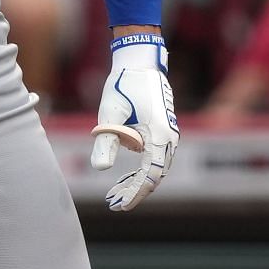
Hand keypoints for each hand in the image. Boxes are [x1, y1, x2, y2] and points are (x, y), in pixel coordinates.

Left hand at [91, 35, 178, 211]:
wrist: (140, 62)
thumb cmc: (123, 84)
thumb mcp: (109, 113)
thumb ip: (106, 140)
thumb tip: (100, 169)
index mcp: (158, 135)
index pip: (150, 176)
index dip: (135, 193)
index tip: (119, 206)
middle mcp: (168, 137)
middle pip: (155, 175)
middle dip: (135, 191)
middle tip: (113, 202)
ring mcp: (168, 133)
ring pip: (155, 166)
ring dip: (137, 181)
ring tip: (115, 192)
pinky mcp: (162, 129)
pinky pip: (154, 156)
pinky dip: (141, 168)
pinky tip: (124, 174)